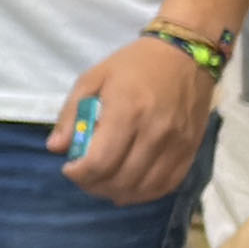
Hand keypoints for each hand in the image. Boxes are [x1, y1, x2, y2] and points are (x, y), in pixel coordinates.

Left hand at [52, 35, 219, 203]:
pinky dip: (146, 193)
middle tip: (84, 178)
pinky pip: (168, 184)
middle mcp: (155, 132)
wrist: (187, 54)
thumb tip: (56, 148)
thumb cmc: (134, 64)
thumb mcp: (92, 78)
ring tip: (104, 184)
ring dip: (118, 193)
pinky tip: (130, 187)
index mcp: (127, 112)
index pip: (100, 162)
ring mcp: (177, 144)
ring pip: (145, 188)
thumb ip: (71, 114)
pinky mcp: (192, 149)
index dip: (79, 174)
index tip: (69, 168)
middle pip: (121, 180)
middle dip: (94, 186)